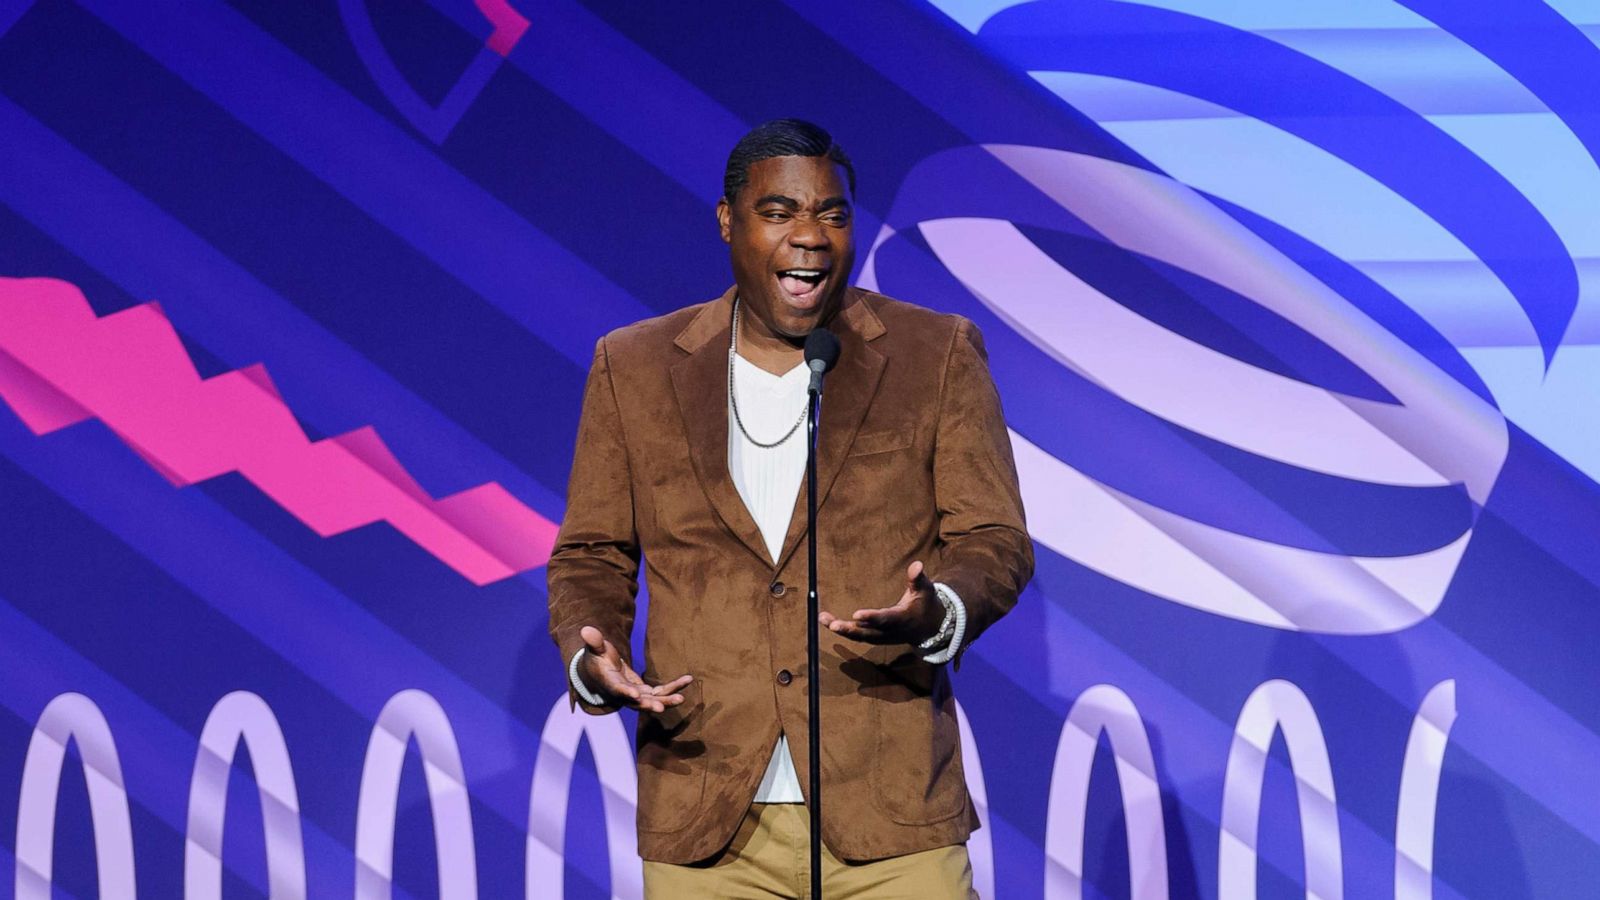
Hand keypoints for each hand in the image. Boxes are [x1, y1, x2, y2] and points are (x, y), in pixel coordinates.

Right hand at [577, 625, 691, 712]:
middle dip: (649, 705)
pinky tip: (688, 679)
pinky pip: (661, 692)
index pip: (618, 690)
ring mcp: (635, 695)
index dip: (626, 692)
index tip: (635, 694)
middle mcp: (623, 694)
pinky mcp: (645, 692)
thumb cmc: (597, 659)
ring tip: (681, 698)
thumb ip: (594, 641)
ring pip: (652, 700)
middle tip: (662, 709)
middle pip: (637, 702)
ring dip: (667, 699)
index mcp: (610, 683)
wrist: (601, 673)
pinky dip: (674, 687)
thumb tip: (585, 629)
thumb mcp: (594, 649)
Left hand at [818, 561, 946, 646]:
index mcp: (901, 619)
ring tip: (823, 618)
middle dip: (848, 629)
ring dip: (841, 629)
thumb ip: (917, 578)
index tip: (856, 614)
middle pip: (866, 633)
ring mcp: (881, 637)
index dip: (871, 617)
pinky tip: (827, 621)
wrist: (930, 628)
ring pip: (859, 636)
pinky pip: (857, 636)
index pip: (884, 619)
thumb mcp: (926, 590)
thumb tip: (917, 565)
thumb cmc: (926, 604)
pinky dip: (843, 630)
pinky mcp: (876, 638)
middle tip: (832, 624)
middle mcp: (889, 632)